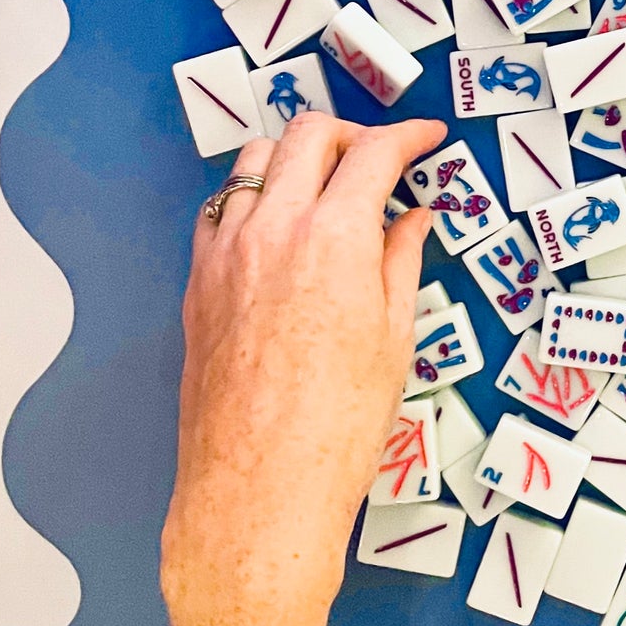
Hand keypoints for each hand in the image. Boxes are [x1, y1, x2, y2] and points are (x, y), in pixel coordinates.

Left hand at [161, 113, 444, 625]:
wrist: (258, 493)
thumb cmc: (337, 428)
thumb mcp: (394, 338)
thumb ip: (400, 261)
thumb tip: (413, 219)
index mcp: (333, 239)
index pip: (374, 153)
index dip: (409, 137)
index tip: (427, 140)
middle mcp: (272, 231)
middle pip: (307, 136)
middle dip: (352, 133)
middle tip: (382, 156)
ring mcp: (226, 254)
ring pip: (253, 161)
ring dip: (296, 157)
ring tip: (328, 184)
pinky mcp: (198, 284)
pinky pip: (219, 210)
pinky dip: (252, 197)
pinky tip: (277, 225)